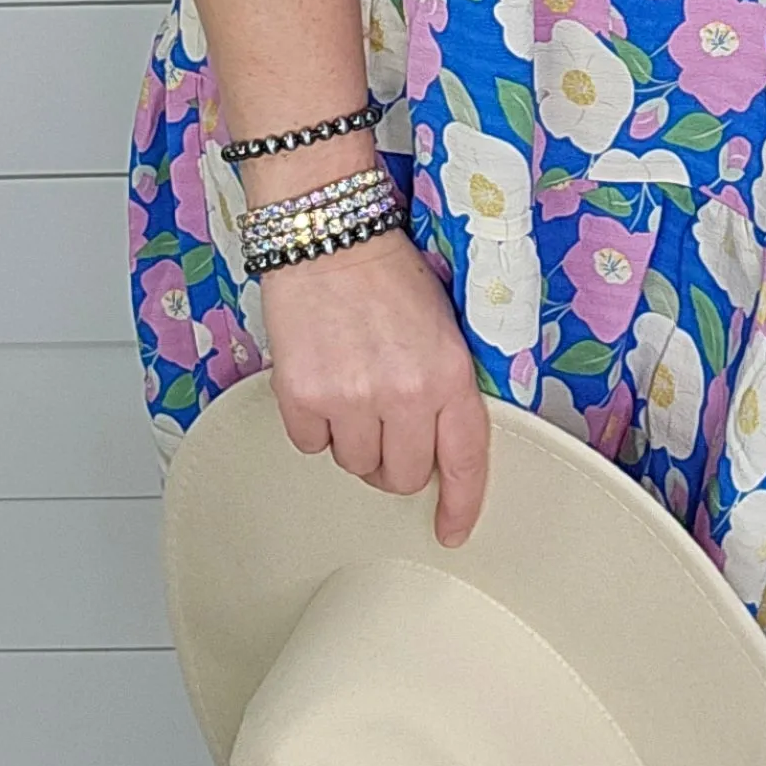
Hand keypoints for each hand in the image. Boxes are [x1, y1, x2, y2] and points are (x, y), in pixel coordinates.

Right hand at [258, 224, 490, 545]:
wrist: (328, 234)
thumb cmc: (387, 274)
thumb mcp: (444, 327)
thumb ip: (445, 388)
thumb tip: (437, 445)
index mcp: (449, 374)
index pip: (463, 461)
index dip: (460, 505)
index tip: (452, 531)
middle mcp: (404, 394)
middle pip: (401, 476)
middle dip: (393, 459)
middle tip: (383, 421)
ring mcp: (350, 399)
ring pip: (354, 464)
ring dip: (353, 439)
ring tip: (351, 387)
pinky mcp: (302, 397)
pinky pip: (310, 445)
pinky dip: (314, 424)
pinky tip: (321, 381)